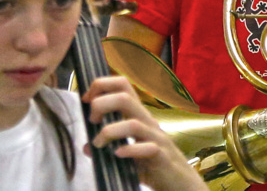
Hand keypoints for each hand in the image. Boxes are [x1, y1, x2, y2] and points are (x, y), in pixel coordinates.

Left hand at [81, 76, 207, 190]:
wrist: (180, 181)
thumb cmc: (154, 162)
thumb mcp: (129, 151)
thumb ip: (109, 146)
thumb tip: (86, 147)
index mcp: (138, 115)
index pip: (123, 86)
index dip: (102, 85)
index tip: (87, 100)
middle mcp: (147, 122)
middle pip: (125, 98)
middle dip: (102, 104)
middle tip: (92, 120)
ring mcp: (155, 138)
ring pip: (133, 124)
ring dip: (109, 131)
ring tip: (99, 143)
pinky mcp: (162, 156)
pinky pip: (148, 148)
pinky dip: (130, 150)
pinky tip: (118, 154)